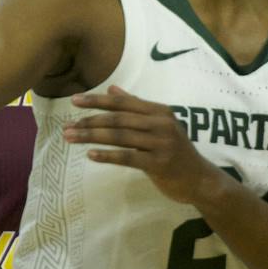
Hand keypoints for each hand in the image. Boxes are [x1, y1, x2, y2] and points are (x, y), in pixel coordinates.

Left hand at [65, 85, 224, 205]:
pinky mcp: (159, 164)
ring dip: (92, 137)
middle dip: (89, 121)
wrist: (200, 179)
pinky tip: (91, 155)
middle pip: (118, 118)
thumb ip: (137, 106)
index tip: (74, 100)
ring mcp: (161, 144)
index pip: (122, 102)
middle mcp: (161, 124)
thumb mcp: (160, 125)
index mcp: (159, 111)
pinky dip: (108, 155)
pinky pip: (128, 157)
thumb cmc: (176, 151)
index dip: (97, 100)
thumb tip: (112, 89)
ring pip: (120, 136)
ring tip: (71, 138)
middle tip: (67, 126)